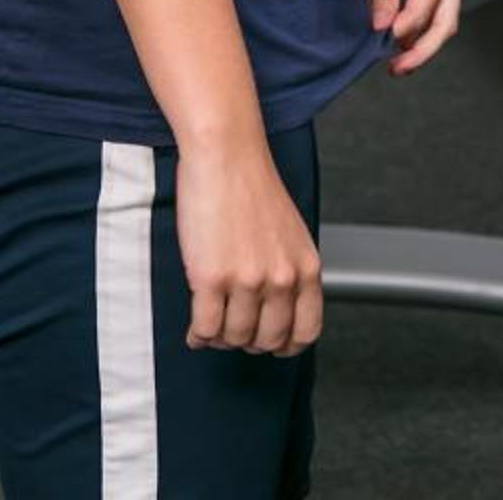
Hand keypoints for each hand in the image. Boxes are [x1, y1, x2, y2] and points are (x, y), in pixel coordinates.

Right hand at [175, 141, 322, 354]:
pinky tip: (195, 329)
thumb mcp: (291, 235)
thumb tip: (278, 310)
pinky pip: (205, 328)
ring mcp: (246, 280)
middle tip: (233, 332)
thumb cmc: (254, 190)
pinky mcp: (210, 278)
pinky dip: (198, 335)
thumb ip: (291, 272)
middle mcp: (282, 278)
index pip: (306, 331)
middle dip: (249, 342)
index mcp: (307, 268)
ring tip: (212, 324)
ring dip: (220, 337)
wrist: (227, 157)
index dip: (286, 345)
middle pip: (268, 340)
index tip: (270, 344)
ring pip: (234, 337)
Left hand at [363, 0, 461, 76]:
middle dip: (423, 48)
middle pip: (446, 21)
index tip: (378, 48)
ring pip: (444, 12)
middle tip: (396, 69)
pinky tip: (399, 26)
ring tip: (397, 56)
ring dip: (423, 36)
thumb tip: (382, 28)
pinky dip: (420, 17)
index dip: (403, 35)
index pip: (426, 13)